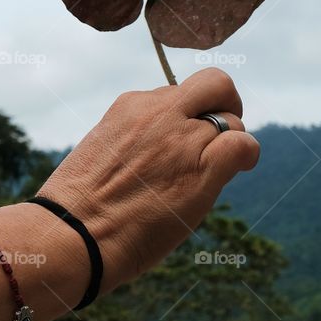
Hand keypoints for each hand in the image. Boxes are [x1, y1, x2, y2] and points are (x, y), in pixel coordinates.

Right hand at [37, 68, 259, 293]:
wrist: (73, 235)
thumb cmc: (79, 208)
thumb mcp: (102, 150)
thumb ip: (136, 138)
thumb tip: (160, 150)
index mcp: (130, 105)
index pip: (177, 92)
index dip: (189, 111)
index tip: (186, 132)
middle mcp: (159, 112)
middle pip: (212, 85)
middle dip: (224, 103)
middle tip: (221, 133)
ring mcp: (181, 139)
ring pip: (231, 120)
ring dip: (229, 141)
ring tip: (214, 170)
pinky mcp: (201, 171)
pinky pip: (242, 145)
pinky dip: (247, 154)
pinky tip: (241, 168)